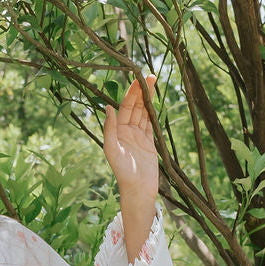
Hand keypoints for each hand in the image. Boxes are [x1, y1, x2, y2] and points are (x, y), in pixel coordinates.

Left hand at [102, 74, 158, 203]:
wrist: (138, 189)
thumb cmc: (122, 172)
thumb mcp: (112, 150)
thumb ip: (110, 129)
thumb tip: (108, 107)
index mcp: (116, 131)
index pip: (125, 107)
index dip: (131, 93)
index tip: (137, 79)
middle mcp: (126, 132)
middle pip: (135, 106)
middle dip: (141, 92)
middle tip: (149, 76)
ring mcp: (138, 136)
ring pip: (144, 113)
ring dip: (148, 99)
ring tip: (153, 83)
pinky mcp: (149, 143)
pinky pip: (151, 124)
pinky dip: (153, 113)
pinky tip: (155, 102)